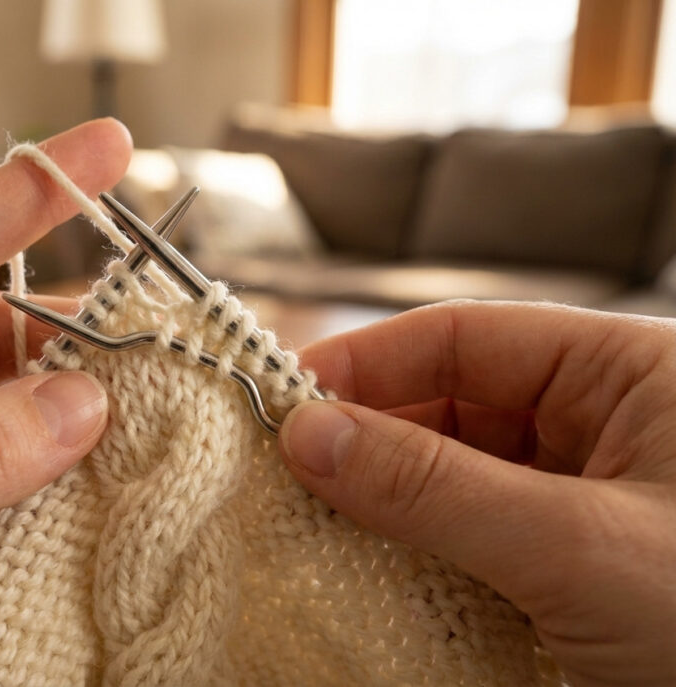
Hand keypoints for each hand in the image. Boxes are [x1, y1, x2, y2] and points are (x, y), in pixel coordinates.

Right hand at [279, 301, 675, 686]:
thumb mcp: (576, 549)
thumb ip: (435, 487)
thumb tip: (308, 436)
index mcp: (629, 373)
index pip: (468, 337)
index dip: (368, 362)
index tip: (285, 400)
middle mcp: (604, 421)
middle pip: (452, 401)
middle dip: (368, 438)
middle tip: (286, 476)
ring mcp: (582, 492)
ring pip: (454, 469)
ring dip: (385, 499)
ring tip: (313, 524)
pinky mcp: (566, 558)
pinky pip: (472, 530)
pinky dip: (419, 547)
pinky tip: (371, 566)